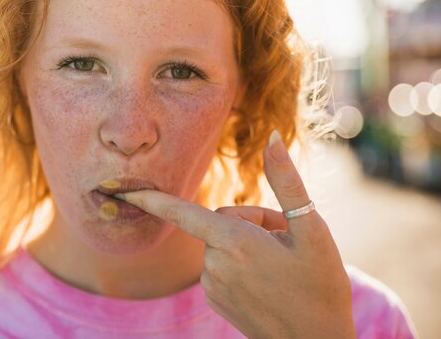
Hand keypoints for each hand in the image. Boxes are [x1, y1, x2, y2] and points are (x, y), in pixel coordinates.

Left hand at [118, 133, 355, 338]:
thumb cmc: (321, 286)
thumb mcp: (312, 229)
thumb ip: (287, 181)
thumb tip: (273, 139)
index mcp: (234, 242)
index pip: (182, 212)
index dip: (150, 198)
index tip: (118, 189)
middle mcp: (215, 265)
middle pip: (223, 219)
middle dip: (252, 220)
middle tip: (287, 239)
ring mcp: (213, 286)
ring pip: (222, 242)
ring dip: (247, 242)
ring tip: (281, 263)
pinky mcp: (216, 300)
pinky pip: (221, 265)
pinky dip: (241, 263)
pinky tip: (268, 279)